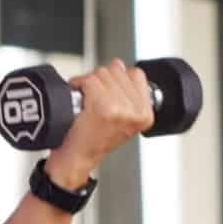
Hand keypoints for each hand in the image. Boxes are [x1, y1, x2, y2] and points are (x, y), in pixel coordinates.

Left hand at [49, 59, 154, 185]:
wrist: (77, 158)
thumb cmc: (93, 140)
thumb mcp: (121, 118)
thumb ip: (126, 91)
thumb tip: (118, 64)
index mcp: (145, 114)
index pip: (137, 74)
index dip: (117, 79)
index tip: (108, 94)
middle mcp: (136, 112)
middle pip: (118, 70)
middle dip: (101, 80)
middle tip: (93, 99)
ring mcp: (121, 109)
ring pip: (102, 73)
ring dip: (88, 82)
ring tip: (86, 101)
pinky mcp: (104, 107)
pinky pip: (90, 80)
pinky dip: (78, 84)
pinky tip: (78, 99)